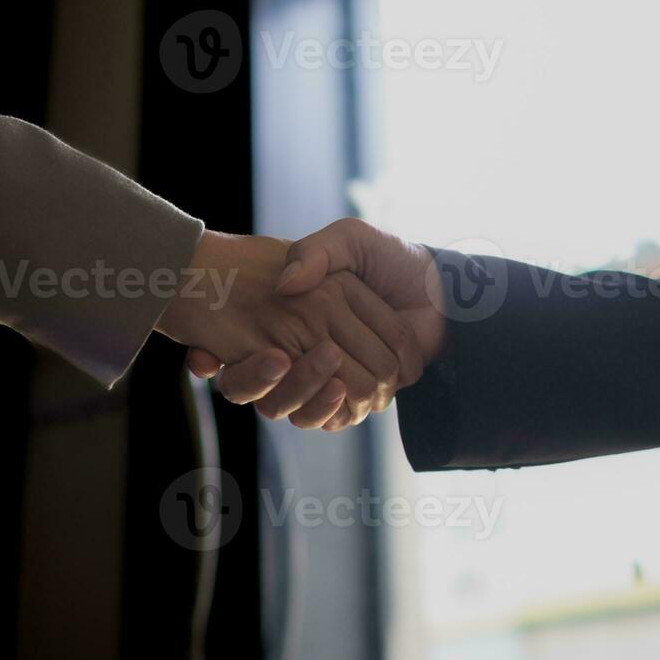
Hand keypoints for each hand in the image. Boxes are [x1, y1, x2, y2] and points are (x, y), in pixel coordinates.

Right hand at [156, 230, 422, 428]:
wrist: (440, 290)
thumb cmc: (390, 261)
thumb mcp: (349, 240)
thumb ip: (315, 254)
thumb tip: (286, 287)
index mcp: (291, 320)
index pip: (243, 355)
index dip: (232, 361)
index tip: (219, 353)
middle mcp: (302, 354)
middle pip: (263, 392)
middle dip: (262, 381)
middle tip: (277, 356)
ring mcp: (328, 381)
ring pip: (296, 410)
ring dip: (307, 393)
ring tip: (323, 363)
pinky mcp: (356, 400)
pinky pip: (334, 419)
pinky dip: (339, 407)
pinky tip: (346, 387)